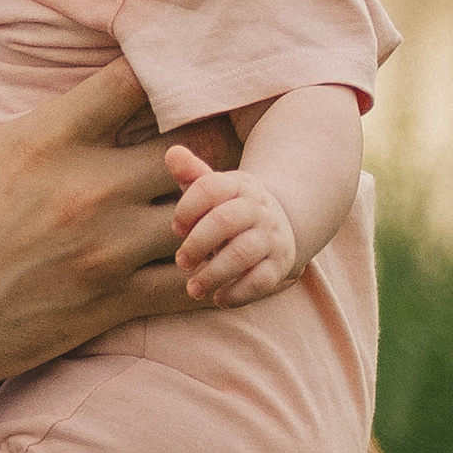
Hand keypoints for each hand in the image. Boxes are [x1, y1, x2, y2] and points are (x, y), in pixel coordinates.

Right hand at [0, 31, 236, 400]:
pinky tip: (220, 257)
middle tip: (216, 131)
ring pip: (206, 210)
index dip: (166, 64)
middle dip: (211, 132)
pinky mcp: (117, 300)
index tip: (177, 64)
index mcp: (48, 139)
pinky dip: (219, 270)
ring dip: (219, 201)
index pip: (136, 78)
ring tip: (225, 194)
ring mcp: (108, 248)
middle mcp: (88, 188)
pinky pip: (198, 284)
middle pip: (196, 141)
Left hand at [166, 147, 300, 305]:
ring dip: (214, 274)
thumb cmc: (228, 207)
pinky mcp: (280, 264)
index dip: (187, 208)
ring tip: (193, 289)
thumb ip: (191, 174)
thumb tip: (172, 152)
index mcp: (237, 185)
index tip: (176, 228)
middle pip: (224, 221)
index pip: (209, 188)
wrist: (279, 222)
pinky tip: (219, 299)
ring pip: (243, 254)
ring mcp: (271, 236)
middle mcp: (257, 209)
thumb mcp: (212, 188)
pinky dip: (239, 293)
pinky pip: (261, 280)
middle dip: (197, 243)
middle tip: (181, 262)